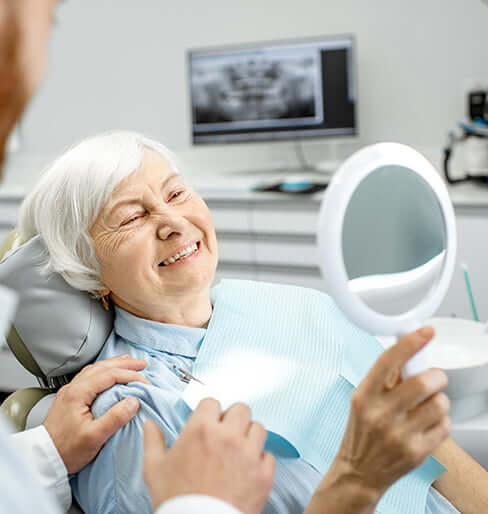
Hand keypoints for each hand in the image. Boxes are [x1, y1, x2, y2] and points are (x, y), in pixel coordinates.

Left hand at [44, 354, 148, 473]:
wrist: (43, 460)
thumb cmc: (67, 451)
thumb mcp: (94, 437)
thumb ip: (115, 417)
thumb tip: (133, 401)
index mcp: (78, 393)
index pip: (109, 375)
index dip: (130, 375)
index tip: (145, 382)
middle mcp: (73, 388)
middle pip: (102, 367)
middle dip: (125, 364)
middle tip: (142, 364)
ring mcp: (70, 392)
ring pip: (95, 369)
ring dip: (114, 364)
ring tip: (129, 363)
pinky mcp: (70, 398)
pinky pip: (90, 376)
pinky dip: (104, 370)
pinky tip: (109, 373)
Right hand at [143, 398, 274, 513]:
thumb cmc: (176, 500)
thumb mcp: (154, 468)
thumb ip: (153, 441)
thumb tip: (149, 424)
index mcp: (201, 429)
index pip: (212, 402)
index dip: (208, 413)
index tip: (207, 423)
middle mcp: (228, 435)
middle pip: (241, 409)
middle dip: (233, 419)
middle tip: (226, 434)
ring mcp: (248, 453)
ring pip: (258, 428)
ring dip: (249, 436)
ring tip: (239, 450)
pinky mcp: (263, 473)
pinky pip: (268, 455)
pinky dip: (260, 461)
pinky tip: (248, 470)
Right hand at [331, 327, 449, 498]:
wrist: (359, 471)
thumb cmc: (362, 430)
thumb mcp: (363, 399)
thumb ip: (385, 377)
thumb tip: (408, 348)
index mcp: (365, 395)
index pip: (388, 361)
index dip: (410, 343)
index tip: (426, 331)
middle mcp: (380, 414)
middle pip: (423, 382)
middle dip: (436, 376)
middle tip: (434, 378)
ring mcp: (399, 434)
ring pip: (439, 403)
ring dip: (440, 400)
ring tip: (429, 405)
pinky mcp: (416, 452)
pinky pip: (444, 426)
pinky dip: (441, 421)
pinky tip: (427, 424)